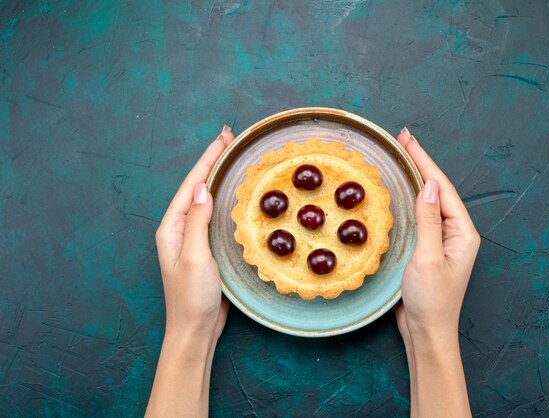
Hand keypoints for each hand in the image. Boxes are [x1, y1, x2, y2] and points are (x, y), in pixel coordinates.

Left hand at [155, 125, 233, 345]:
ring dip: (220, 178)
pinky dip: (226, 200)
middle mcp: (180, 229)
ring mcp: (193, 239)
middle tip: (231, 139)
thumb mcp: (195, 257)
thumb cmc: (192, 298)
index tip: (223, 138)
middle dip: (213, 162)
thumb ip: (196, 221)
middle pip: (197, 188)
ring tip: (234, 158)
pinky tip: (236, 195)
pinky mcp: (206, 249)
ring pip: (207, 200)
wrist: (195, 330)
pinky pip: (215, 216)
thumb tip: (200, 187)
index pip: (191, 185)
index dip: (207, 159)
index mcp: (171, 228)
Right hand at [394, 127, 478, 417]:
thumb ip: (430, 220)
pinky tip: (397, 191)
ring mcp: (441, 240)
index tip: (408, 139)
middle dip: (420, 164)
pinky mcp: (427, 249)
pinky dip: (408, 199)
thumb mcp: (429, 257)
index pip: (442, 188)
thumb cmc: (430, 300)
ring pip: (427, 201)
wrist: (426, 332)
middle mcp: (454, 232)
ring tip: (399, 157)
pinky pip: (419, 216)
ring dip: (414, 178)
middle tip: (401, 140)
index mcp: (462, 232)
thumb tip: (431, 184)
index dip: (424, 161)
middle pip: (437, 190)